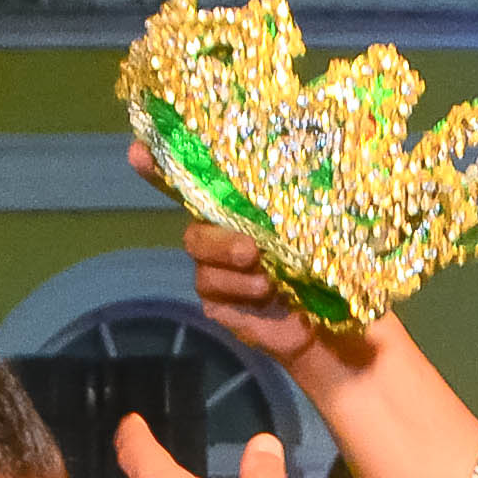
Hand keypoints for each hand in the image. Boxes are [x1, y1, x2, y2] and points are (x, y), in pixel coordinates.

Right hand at [124, 140, 362, 372]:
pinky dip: (238, 297)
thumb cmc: (339, 267)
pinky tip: (264, 299)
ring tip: (269, 283)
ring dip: (233, 271)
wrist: (341, 327)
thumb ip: (315, 200)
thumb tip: (321, 155)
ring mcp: (217, 271)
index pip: (199, 178)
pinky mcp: (219, 306)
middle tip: (251, 251)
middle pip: (194, 226)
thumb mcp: (333, 226)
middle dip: (218, 239)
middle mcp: (225, 233)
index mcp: (246, 205)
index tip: (136, 150)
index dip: (162, 164)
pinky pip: (212, 295)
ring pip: (201, 262)